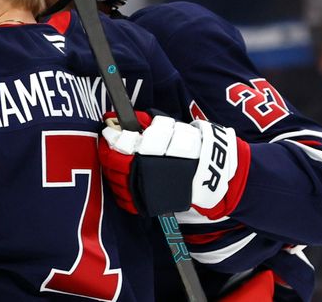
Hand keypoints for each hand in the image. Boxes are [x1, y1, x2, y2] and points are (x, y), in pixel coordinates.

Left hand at [98, 111, 249, 217]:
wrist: (212, 175)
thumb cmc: (192, 148)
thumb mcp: (173, 129)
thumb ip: (149, 124)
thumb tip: (128, 117)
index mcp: (152, 151)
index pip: (122, 144)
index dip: (112, 137)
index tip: (109, 131)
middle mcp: (147, 171)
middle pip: (115, 163)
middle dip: (108, 153)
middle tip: (108, 146)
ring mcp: (146, 190)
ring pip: (117, 182)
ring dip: (111, 171)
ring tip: (114, 162)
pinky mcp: (149, 205)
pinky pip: (126, 200)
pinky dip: (120, 191)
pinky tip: (120, 181)